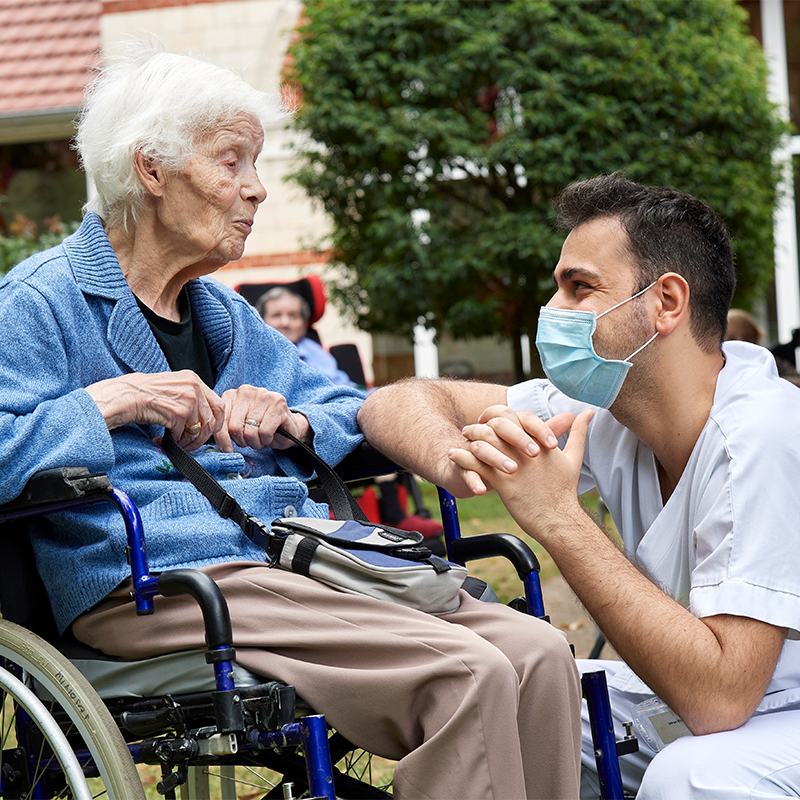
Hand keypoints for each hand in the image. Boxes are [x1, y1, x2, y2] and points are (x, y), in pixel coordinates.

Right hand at [86, 371, 224, 450]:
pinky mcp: (179, 412)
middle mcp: (195, 386)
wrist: (122, 396)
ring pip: (200, 430)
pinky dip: (174, 442)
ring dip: (188, 442)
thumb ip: (191, 397)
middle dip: (203, 437)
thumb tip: (204, 417)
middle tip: (190, 444)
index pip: (219, 405)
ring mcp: (189, 399)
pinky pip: (184, 434)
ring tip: (175, 443)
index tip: (208, 434)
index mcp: (194, 379)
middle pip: (213, 419)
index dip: (215, 423)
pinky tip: (162, 440)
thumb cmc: (142, 393)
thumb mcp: (172, 387)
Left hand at [214, 385, 310, 452]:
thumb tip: (213, 440)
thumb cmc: (261, 427)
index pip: (221, 419)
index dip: (223, 439)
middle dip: (242, 441)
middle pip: (235, 427)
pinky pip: (264, 432)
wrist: (289, 427)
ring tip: (261, 438)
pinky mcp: (278, 403)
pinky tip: (270, 435)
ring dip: (256, 442)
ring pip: (250, 431)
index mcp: (232, 395)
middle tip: (250, 441)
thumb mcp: (239, 426)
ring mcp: (264, 395)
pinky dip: (266, 439)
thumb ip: (226, 429)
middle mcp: (247, 391)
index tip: (227, 449)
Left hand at [450, 409, 594, 539]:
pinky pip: (477, 465)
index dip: (496, 413)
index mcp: (538, 441)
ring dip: (469, 439)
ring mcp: (513, 466)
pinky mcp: (503, 483)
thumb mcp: (573, 457)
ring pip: (484, 442)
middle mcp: (524, 450)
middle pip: (495, 426)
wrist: (558, 519)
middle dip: (480, 424)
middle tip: (469, 428)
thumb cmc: (564, 490)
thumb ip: (577, 432)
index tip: (488, 418)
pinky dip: (463, 458)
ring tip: (461, 440)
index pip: (513, 416)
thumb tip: (588, 412)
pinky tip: (454, 455)